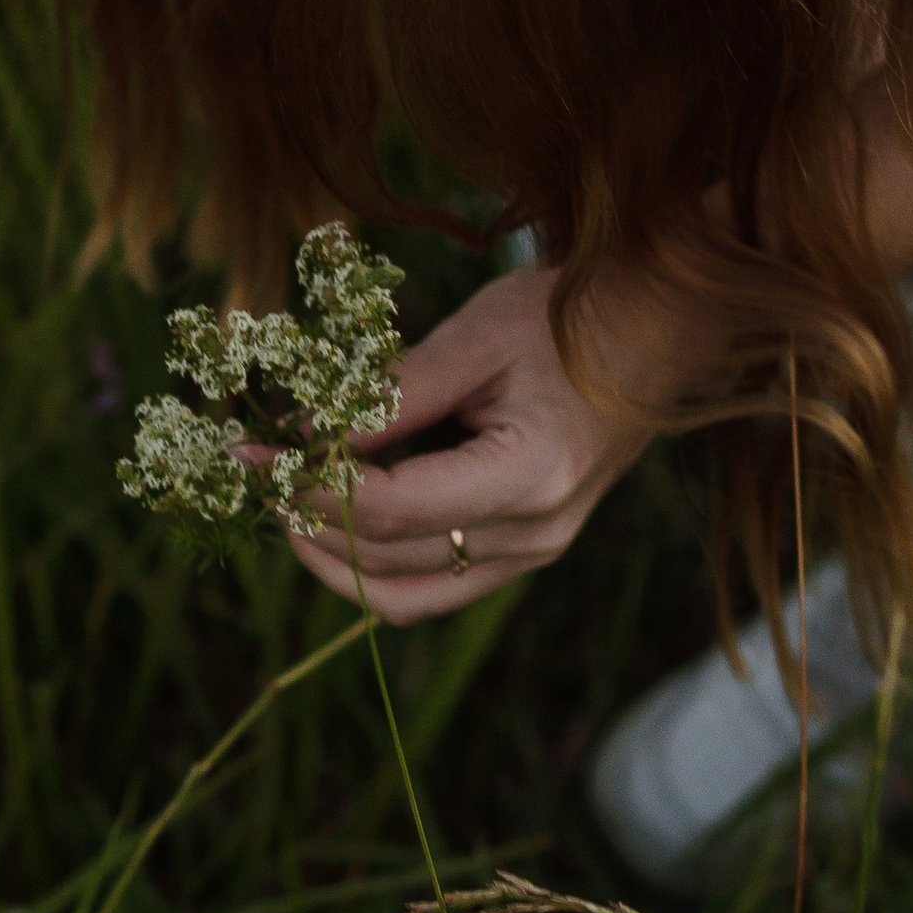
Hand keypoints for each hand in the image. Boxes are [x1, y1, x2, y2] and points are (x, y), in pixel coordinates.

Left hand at [285, 259, 696, 625]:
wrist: (659, 330)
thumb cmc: (570, 317)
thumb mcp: (475, 337)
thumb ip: (393, 396)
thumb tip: (306, 437)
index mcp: (530, 476)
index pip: (391, 509)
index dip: (311, 485)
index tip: (253, 452)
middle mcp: (535, 534)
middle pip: (387, 558)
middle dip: (308, 518)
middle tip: (256, 471)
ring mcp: (535, 554)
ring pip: (403, 595)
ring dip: (333, 557)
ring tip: (285, 501)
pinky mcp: (526, 553)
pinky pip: (432, 588)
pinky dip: (374, 566)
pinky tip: (335, 521)